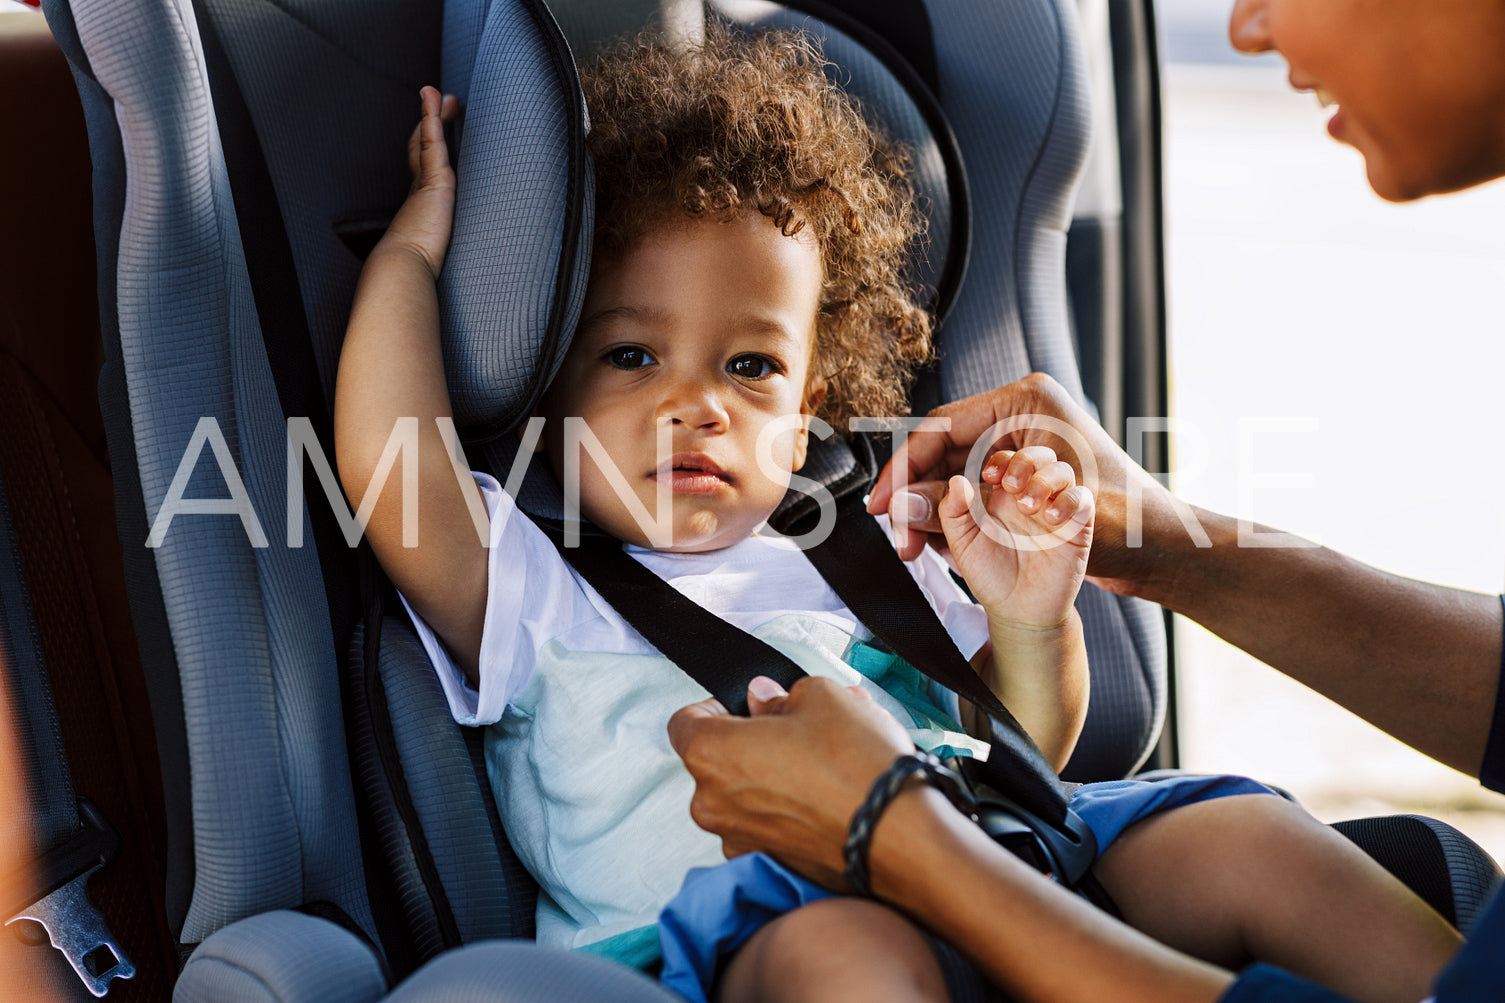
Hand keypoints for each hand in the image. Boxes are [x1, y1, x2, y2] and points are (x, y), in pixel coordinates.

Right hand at [381, 86, 462, 277]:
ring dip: (433, 113)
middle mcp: (419, 188)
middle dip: (430, 123)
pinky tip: (437, 101)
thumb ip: (430, 243)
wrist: (404, 265)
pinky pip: (435, 141)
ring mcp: (425, 181)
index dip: (426, 145)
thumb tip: (430, 258)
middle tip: (440, 101)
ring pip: (428, 139)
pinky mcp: (436, 180)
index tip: (430, 129)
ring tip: (439, 94)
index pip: (423, 166)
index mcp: (420, 204)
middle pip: (423, 146)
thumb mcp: (428, 248)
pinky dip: (434, 119)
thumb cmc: (415, 264)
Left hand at [667, 676, 913, 888]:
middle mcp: (713, 804)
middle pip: (718, 760)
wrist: (901, 837)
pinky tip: (831, 795)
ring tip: (828, 759)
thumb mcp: (821, 697)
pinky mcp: (772, 865)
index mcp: (710, 754)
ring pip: (747, 794)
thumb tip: (764, 699)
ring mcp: (740, 841)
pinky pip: (770, 826)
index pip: (685, 721)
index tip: (749, 704)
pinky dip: (790, 810)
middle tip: (800, 728)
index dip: (717, 705)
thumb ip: (780, 695)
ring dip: (776, 775)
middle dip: (754, 740)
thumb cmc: (856, 764)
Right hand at [869, 373, 1186, 599]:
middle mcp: (1020, 414)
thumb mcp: (1038, 516)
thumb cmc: (1128, 525)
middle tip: (895, 534)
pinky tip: (937, 542)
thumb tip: (904, 510)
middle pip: (942, 448)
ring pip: (951, 470)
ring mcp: (1020, 441)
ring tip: (913, 546)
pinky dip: (952, 514)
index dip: (903, 466)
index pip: (942, 425)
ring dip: (929, 507)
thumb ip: (966, 512)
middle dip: (913, 492)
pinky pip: (970, 486)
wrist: (1166, 552)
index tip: (880, 504)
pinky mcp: (1021, 470)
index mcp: (1027, 401)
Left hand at [937, 446, 1091, 627]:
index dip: (999, 458)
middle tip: (1009, 485)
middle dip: (1024, 461)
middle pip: (1038, 454)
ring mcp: (1055, 508)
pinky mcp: (1077, 527)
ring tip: (1027, 507)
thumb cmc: (990, 574)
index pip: (1006, 457)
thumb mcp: (962, 543)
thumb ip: (953, 512)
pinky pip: (1083, 499)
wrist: (1018, 609)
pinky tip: (1051, 520)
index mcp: (1002, 493)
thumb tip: (956, 480)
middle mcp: (1031, 495)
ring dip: (1044, 480)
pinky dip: (1069, 501)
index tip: (988, 476)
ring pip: (1062, 470)